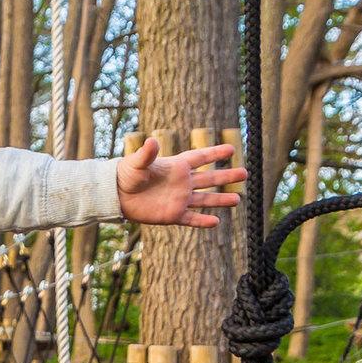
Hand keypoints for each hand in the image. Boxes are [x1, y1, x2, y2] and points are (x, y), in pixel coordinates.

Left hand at [116, 138, 246, 227]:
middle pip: (209, 179)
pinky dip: (202, 221)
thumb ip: (147, 153)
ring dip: (221, 200)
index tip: (232, 149)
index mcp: (176, 166)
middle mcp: (182, 183)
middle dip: (227, 176)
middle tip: (245, 173)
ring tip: (238, 199)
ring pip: (205, 199)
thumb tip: (152, 140)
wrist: (116, 195)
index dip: (215, 153)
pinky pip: (191, 218)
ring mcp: (179, 199)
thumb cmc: (126, 174)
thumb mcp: (136, 162)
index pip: (200, 158)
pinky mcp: (173, 215)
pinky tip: (216, 222)